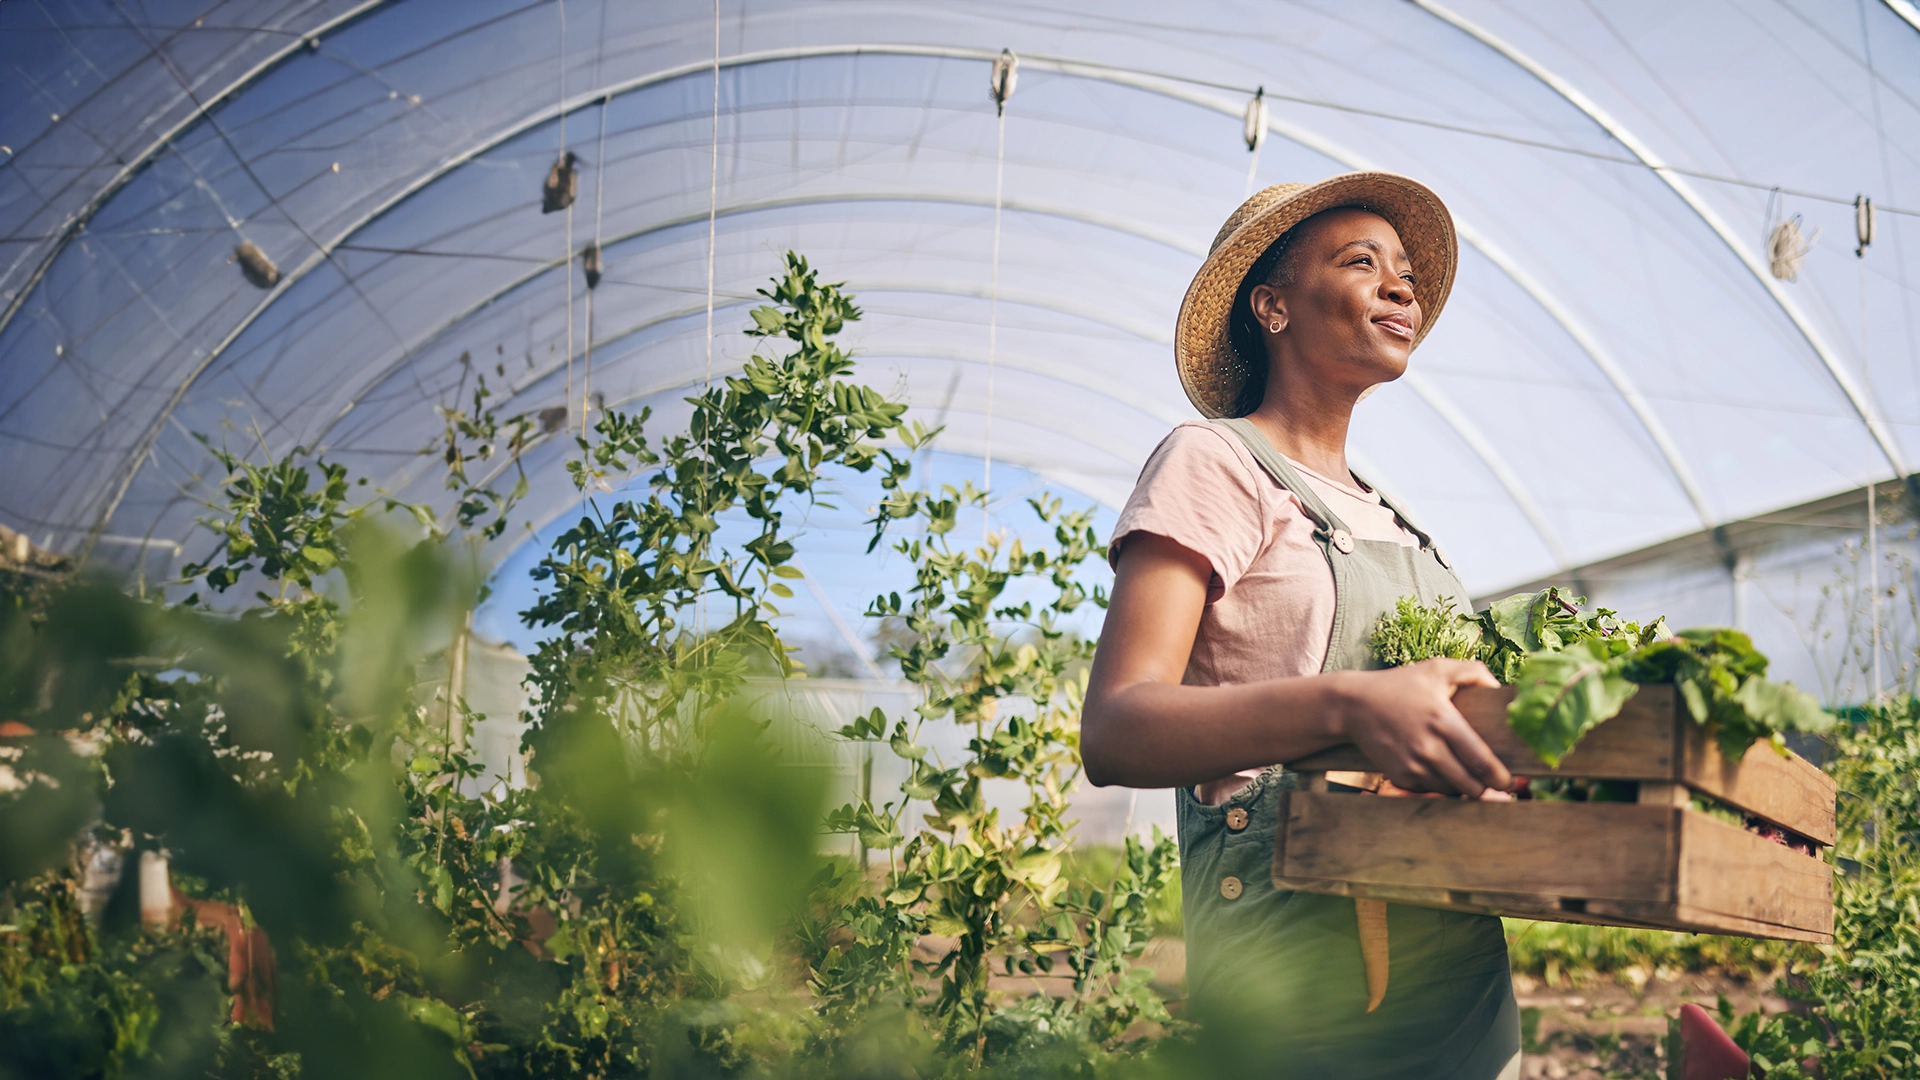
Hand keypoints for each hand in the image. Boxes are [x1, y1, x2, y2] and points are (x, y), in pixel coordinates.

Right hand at [1331, 659, 1511, 796]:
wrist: (1353, 706)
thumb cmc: (1399, 685)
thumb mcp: (1436, 668)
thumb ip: (1473, 672)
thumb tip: (1500, 688)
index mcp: (1443, 721)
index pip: (1481, 760)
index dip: (1499, 777)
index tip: (1507, 780)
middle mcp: (1428, 747)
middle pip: (1470, 784)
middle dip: (1485, 787)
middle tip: (1494, 784)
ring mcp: (1412, 765)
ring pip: (1451, 790)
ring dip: (1462, 787)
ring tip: (1467, 776)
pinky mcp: (1399, 776)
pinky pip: (1429, 790)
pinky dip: (1438, 785)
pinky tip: (1439, 770)